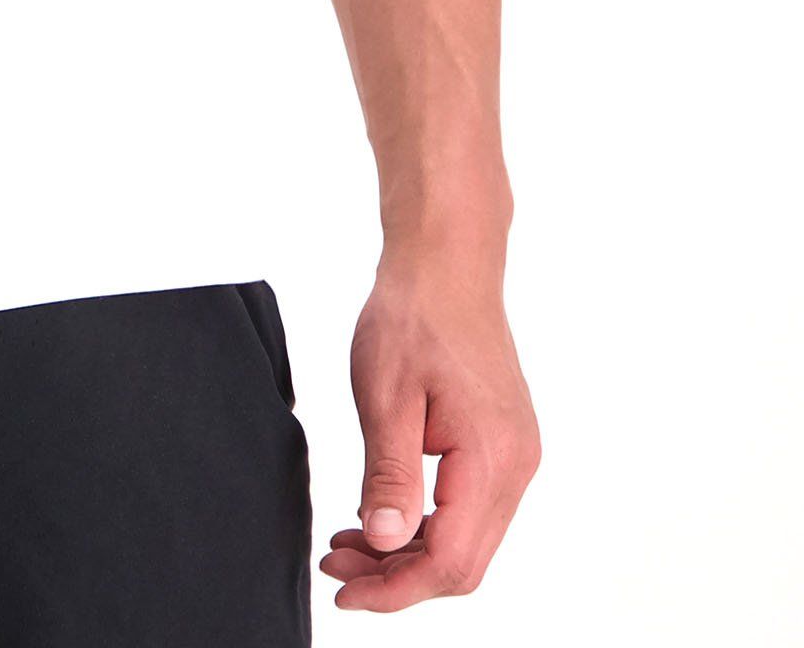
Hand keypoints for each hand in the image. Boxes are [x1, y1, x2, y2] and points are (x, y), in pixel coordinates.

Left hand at [321, 253, 540, 610]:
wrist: (446, 262)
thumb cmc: (415, 314)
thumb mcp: (385, 393)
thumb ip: (388, 472)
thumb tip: (383, 541)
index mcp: (493, 458)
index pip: (450, 560)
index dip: (395, 588)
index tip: (345, 591)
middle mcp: (516, 466)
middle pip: (462, 561)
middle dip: (397, 576)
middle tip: (335, 566)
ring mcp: (514, 456)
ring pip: (465, 538)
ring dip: (407, 551)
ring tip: (347, 544)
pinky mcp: (501, 444)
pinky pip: (467, 507)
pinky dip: (423, 522)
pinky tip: (379, 513)